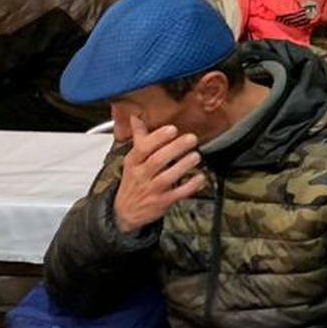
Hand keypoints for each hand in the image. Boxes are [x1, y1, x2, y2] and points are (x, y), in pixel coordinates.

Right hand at [112, 116, 203, 234]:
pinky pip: (178, 194)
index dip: (158, 138)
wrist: (126, 211)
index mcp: (133, 161)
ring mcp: (152, 189)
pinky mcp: (162, 202)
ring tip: (196, 155)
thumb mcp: (132, 159)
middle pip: (157, 160)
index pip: (143, 148)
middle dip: (175, 148)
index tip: (172, 129)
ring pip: (168, 177)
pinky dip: (190, 186)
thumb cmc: (134, 181)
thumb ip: (138, 137)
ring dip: (184, 165)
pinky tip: (200, 177)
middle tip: (191, 138)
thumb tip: (136, 116)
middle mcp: (141, 175)